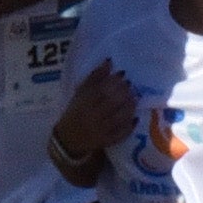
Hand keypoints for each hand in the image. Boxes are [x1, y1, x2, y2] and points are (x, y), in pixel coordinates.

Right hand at [51, 60, 134, 178]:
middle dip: (124, 93)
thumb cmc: (75, 111)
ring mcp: (101, 130)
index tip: (123, 76)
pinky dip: (129, 125)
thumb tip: (109, 61)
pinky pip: (121, 134)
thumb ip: (95, 77)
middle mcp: (93, 116)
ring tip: (134, 99)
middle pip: (112, 103)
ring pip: (119, 118)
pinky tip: (134, 117)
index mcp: (84, 102)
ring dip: (129, 107)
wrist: (68, 138)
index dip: (115, 82)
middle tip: (131, 87)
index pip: (102, 90)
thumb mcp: (81, 92)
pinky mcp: (107, 141)